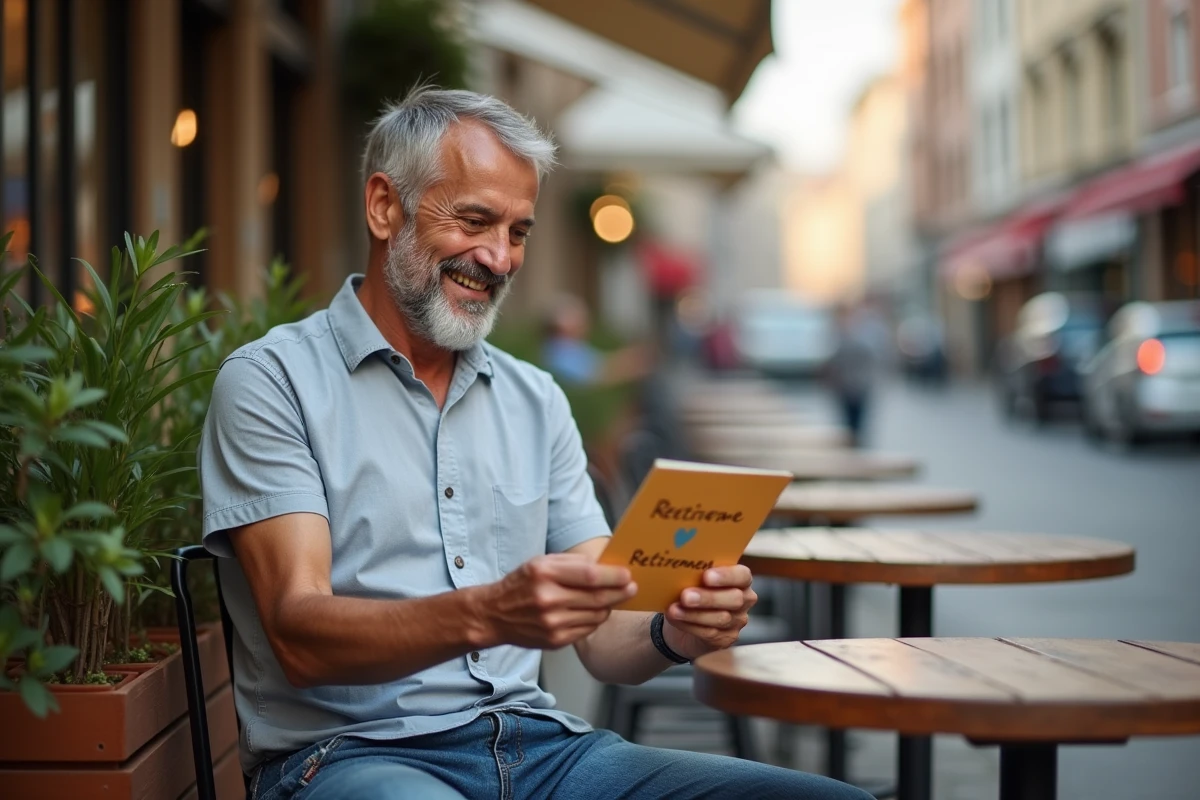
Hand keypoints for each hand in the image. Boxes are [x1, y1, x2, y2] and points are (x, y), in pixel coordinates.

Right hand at [480, 554, 635, 649]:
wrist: (494, 615)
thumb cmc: (521, 584)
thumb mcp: (540, 562)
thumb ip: (571, 563)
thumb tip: (604, 566)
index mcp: (544, 574)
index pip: (589, 576)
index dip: (613, 576)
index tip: (628, 574)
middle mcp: (548, 599)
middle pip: (597, 597)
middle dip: (620, 592)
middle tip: (632, 588)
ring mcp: (552, 623)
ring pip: (596, 615)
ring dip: (609, 606)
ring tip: (612, 598)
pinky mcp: (555, 640)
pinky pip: (587, 629)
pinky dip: (595, 620)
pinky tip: (593, 611)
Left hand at [663, 565, 756, 659]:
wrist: (685, 620)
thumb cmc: (694, 590)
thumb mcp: (696, 578)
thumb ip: (695, 573)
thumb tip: (680, 570)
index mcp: (740, 579)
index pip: (742, 575)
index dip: (726, 576)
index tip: (706, 576)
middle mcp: (743, 600)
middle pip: (734, 599)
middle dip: (708, 598)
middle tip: (686, 596)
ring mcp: (737, 621)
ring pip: (721, 618)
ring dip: (694, 614)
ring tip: (674, 609)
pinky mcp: (726, 638)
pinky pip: (709, 633)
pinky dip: (689, 625)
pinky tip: (675, 619)